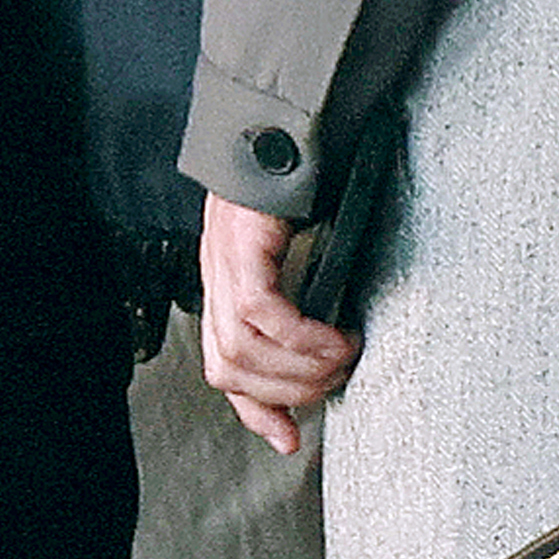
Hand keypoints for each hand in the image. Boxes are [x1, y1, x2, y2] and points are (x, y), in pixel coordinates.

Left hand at [199, 192, 359, 456]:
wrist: (282, 120)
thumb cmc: (296, 181)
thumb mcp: (292, 250)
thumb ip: (295, 294)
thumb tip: (328, 346)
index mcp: (222, 282)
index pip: (222, 366)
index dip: (254, 410)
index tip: (290, 438)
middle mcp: (214, 276)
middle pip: (230, 369)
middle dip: (288, 392)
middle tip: (335, 383)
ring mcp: (222, 262)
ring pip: (245, 350)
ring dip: (301, 369)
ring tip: (344, 357)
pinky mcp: (241, 246)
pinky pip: (263, 314)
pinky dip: (301, 337)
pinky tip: (336, 335)